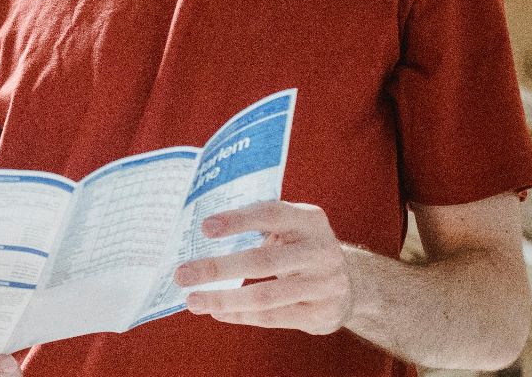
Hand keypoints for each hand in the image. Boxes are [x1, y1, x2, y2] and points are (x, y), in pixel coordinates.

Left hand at [175, 200, 353, 332]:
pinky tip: (216, 312)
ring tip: (192, 301)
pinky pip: (273, 317)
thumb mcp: (289, 228)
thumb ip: (256, 224)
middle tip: (181, 274)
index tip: (204, 228)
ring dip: (224, 299)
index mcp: (309, 220)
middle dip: (218, 269)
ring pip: (266, 296)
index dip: (238, 220)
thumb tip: (196, 232)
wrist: (350, 284)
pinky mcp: (321, 313)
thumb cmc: (300, 248)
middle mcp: (320, 251)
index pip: (270, 214)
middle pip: (263, 261)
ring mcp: (325, 285)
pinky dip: (240, 315)